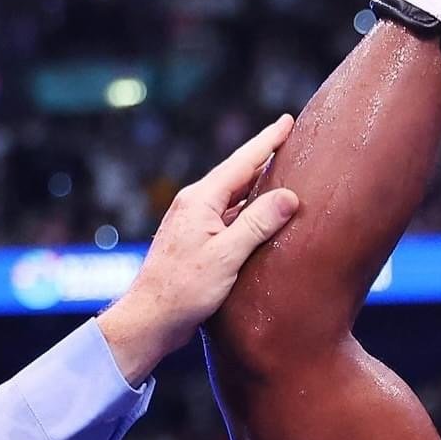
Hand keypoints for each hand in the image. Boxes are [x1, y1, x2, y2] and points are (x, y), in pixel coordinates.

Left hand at [97, 115, 298, 383]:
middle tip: (289, 138)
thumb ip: (257, 224)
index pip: (242, 163)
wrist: (151, 319)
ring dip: (258, 184)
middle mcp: (194, 205)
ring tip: (283, 173)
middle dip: (264, 156)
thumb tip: (288, 197)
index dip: (267, 142)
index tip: (287, 121)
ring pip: (234, 196)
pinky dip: (249, 210)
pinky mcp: (196, 241)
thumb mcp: (226, 256)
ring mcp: (193, 223)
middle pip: (237, 174)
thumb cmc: (185, 289)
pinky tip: (262, 216)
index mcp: (200, 200)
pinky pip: (229, 216)